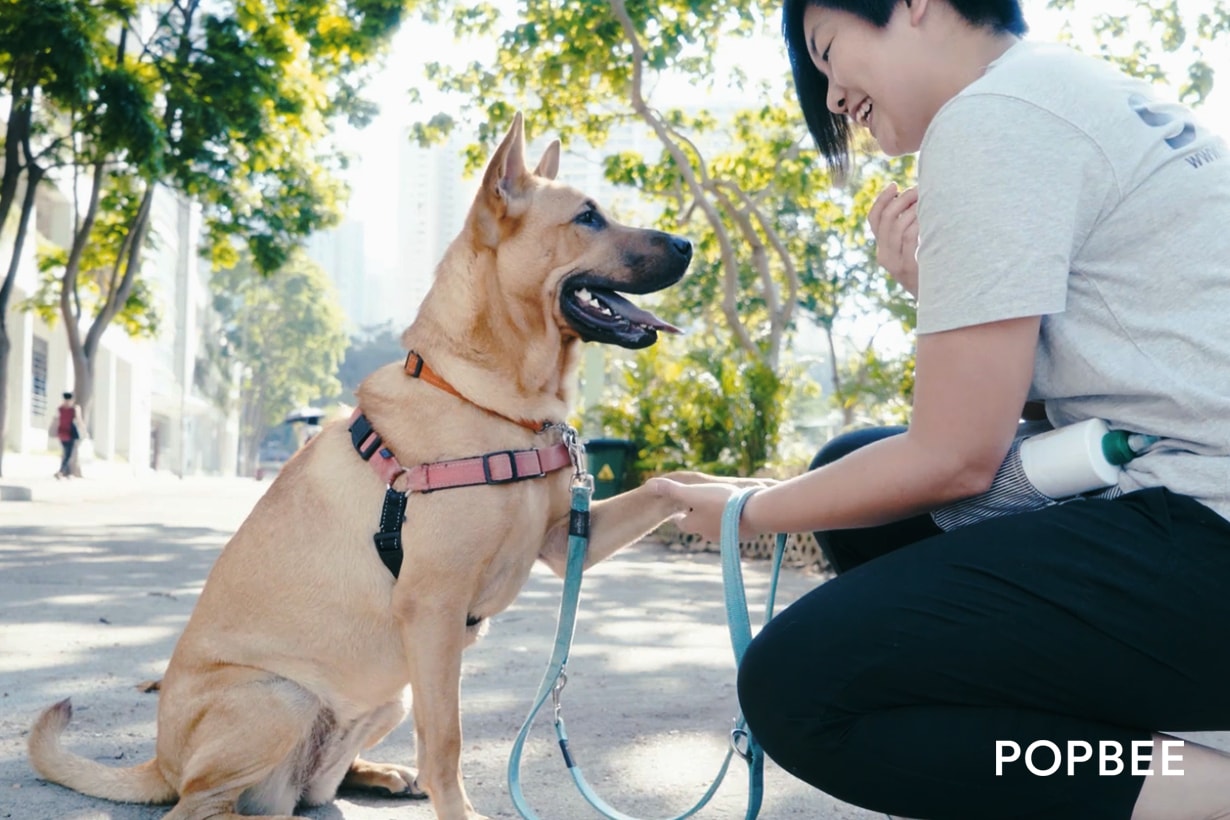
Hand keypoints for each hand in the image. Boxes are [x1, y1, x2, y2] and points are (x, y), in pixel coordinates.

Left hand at [646, 477, 745, 543]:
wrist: (754, 513)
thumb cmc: (720, 502)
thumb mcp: (692, 492)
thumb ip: (671, 490)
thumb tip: (647, 484)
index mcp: (694, 524)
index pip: (682, 522)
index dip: (680, 514)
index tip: (680, 510)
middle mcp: (708, 534)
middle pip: (699, 526)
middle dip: (698, 516)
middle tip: (699, 506)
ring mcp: (726, 536)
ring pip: (716, 527)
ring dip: (716, 518)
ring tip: (719, 507)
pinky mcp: (742, 535)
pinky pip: (733, 528)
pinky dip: (732, 520)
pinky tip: (739, 512)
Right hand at [868, 183, 919, 297]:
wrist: (936, 300)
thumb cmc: (930, 269)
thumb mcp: (913, 251)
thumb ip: (908, 231)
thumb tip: (915, 197)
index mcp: (882, 250)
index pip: (873, 219)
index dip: (881, 200)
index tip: (894, 185)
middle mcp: (884, 256)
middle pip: (886, 219)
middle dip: (901, 200)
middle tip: (918, 190)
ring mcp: (895, 263)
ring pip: (897, 226)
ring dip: (912, 210)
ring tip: (927, 203)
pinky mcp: (909, 267)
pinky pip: (910, 237)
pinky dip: (918, 223)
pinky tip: (930, 217)